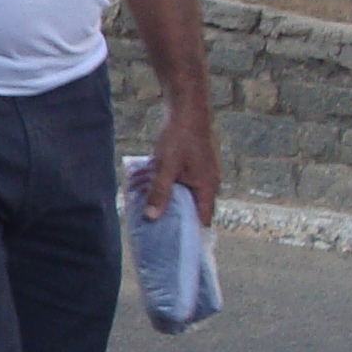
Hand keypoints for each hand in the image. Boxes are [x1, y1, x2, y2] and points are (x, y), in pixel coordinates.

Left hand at [138, 102, 219, 223]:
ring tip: (144, 202)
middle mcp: (207, 182)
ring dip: (163, 196)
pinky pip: (177, 179)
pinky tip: (145, 182)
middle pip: (189, 208)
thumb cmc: (180, 135)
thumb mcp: (166, 166)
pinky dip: (163, 182)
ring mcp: (200, 172)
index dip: (189, 233)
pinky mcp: (191, 163)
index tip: (173, 245)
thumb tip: (152, 217)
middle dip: (170, 214)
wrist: (187, 106)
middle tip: (152, 225)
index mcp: (207, 186)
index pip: (202, 220)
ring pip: (180, 192)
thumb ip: (159, 192)